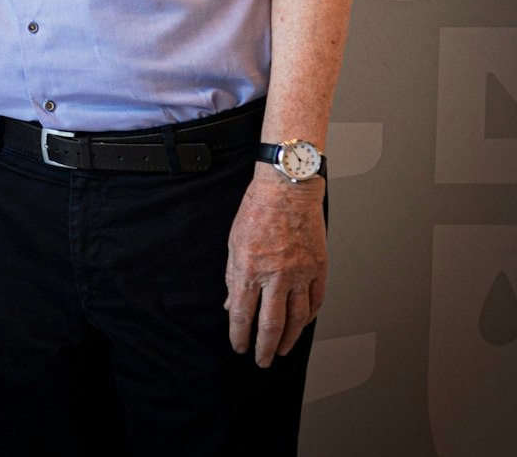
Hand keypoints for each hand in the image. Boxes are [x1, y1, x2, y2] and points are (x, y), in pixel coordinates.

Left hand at [225, 171, 326, 366]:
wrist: (287, 189)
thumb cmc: (257, 211)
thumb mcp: (234, 244)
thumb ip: (234, 277)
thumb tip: (232, 304)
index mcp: (249, 270)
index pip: (243, 314)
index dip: (239, 335)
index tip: (238, 347)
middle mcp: (276, 276)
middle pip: (271, 324)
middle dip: (265, 347)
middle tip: (261, 361)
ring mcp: (301, 274)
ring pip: (298, 318)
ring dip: (289, 338)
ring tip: (281, 350)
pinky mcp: (319, 268)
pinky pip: (316, 301)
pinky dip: (309, 317)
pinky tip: (302, 324)